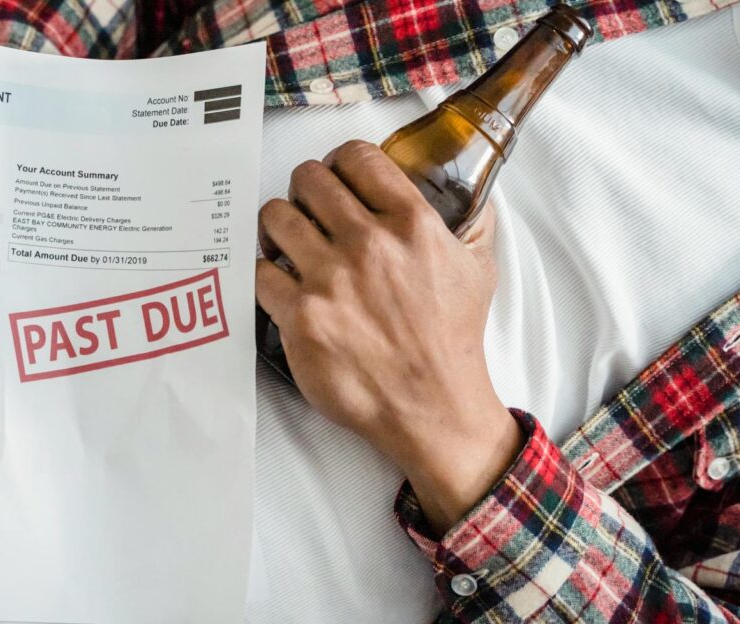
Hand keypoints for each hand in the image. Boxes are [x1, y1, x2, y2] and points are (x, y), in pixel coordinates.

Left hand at [255, 140, 520, 533]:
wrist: (432, 405)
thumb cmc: (453, 340)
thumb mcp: (478, 268)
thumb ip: (471, 222)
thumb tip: (468, 190)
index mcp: (411, 224)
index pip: (356, 157)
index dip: (339, 163)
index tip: (336, 177)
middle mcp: (368, 245)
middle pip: (308, 179)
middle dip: (305, 190)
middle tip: (307, 210)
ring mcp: (330, 280)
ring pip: (275, 217)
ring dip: (278, 226)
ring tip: (286, 242)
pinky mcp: (300, 316)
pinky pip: (260, 272)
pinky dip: (266, 274)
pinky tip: (280, 283)